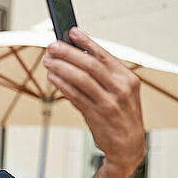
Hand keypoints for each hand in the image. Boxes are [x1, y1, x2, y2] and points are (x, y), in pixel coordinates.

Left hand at [43, 27, 145, 177]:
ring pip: (80, 79)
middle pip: (90, 64)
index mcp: (127, 78)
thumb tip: (76, 54)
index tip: (71, 31)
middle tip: (52, 46)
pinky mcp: (96, 116)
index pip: (104, 54)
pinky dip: (62, 85)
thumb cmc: (121, 114)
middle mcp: (120, 88)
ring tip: (48, 61)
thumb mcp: (121, 91)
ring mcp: (109, 103)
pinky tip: (53, 78)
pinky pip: (75, 96)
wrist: (129, 146)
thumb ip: (103, 74)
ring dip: (61, 68)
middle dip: (68, 53)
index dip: (86, 41)